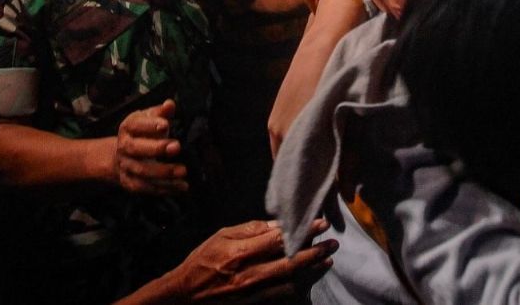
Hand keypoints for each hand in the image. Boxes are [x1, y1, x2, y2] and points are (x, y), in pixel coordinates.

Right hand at [111, 99, 187, 194]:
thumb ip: (160, 112)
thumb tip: (170, 104)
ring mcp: (126, 166)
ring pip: (142, 171)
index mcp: (128, 128)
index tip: (165, 125)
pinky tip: (180, 186)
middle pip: (136, 149)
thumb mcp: (148, 119)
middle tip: (176, 147)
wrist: (120, 156)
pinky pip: (146, 188)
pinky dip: (164, 188)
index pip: (136, 125)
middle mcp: (124, 147)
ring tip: (183, 170)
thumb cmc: (141, 133)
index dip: (150, 125)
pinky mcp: (130, 183)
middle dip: (156, 148)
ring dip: (164, 172)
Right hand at [162, 219, 336, 301]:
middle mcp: (248, 276)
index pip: (278, 240)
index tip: (321, 222)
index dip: (302, 230)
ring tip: (327, 261)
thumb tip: (276, 225)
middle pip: (290, 264)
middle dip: (315, 253)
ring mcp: (252, 294)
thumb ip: (249, 230)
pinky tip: (308, 280)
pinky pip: (282, 296)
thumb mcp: (221, 236)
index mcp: (239, 254)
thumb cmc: (201, 261)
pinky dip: (298, 287)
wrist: (185, 296)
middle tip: (333, 244)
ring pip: (291, 283)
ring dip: (312, 272)